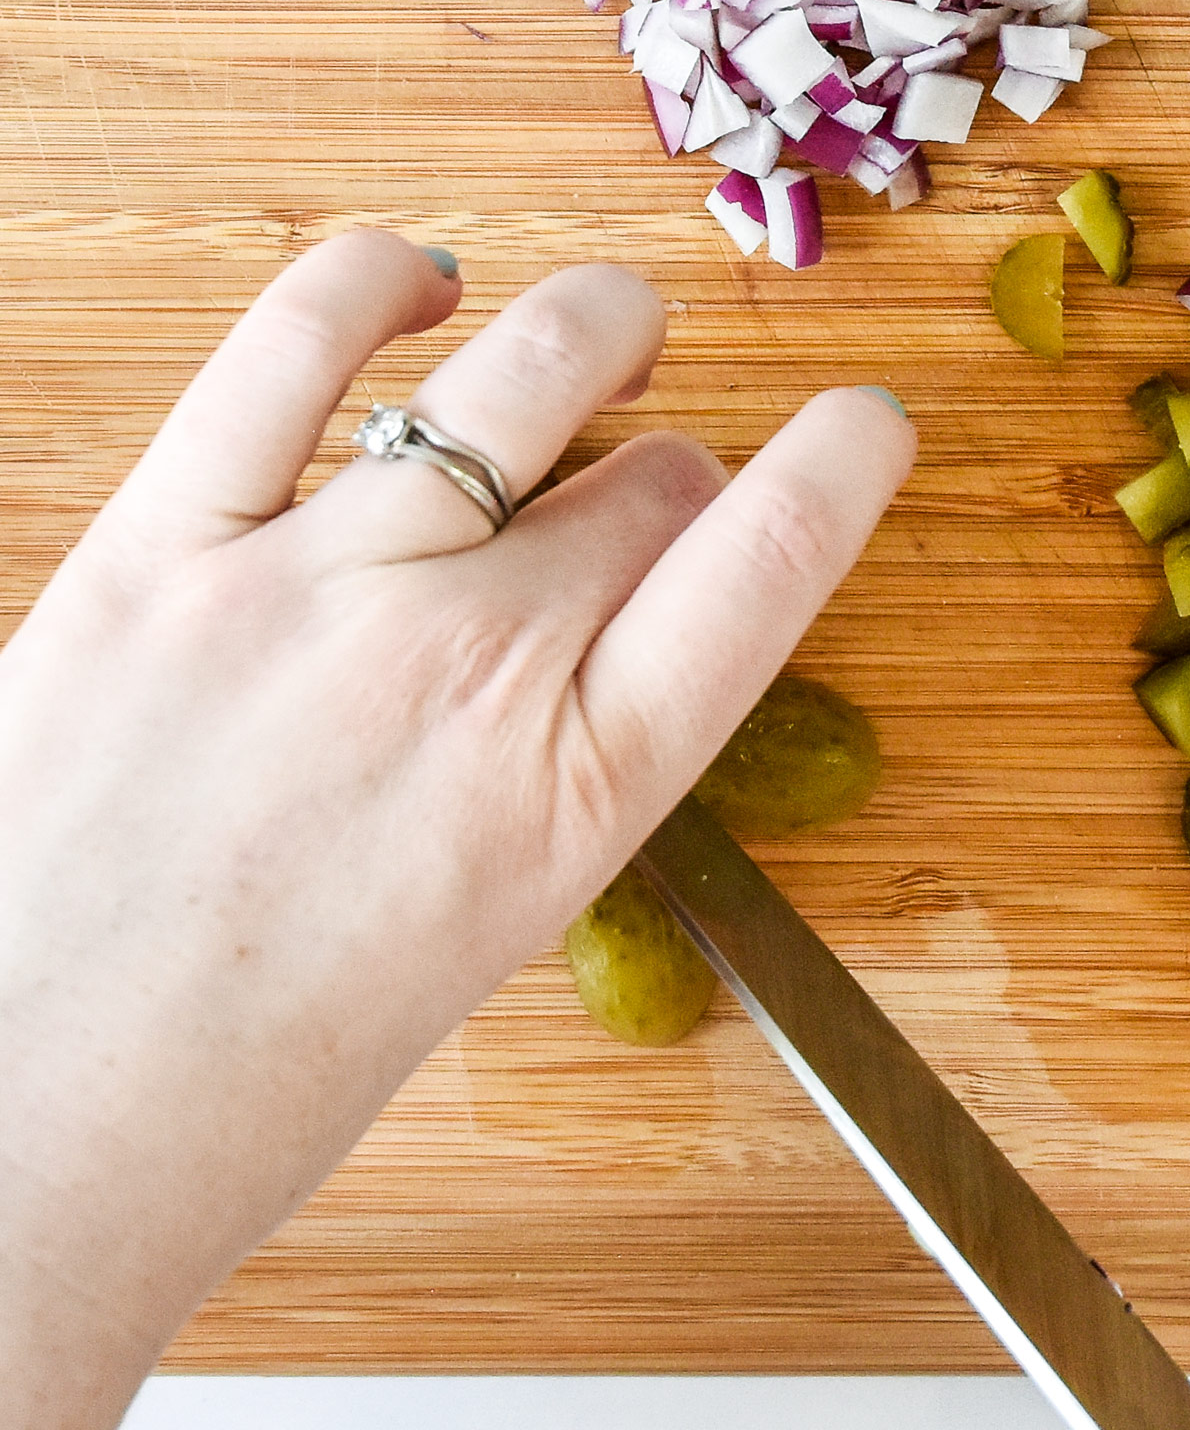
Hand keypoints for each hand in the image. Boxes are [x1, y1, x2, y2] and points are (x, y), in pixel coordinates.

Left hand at [0, 230, 912, 1429]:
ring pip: (525, 371)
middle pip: (651, 480)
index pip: (769, 564)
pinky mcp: (164, 547)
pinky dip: (376, 286)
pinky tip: (413, 285)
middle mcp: (471, 666)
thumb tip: (583, 611)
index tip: (865, 424)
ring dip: (591, 333)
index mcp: (575, 796)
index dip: (841, 466)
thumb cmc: (252, 1082)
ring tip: (600, 330)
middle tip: (649, 476)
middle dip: (673, 465)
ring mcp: (316, 588)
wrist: (34, 1144)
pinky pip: (292, 349)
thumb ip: (553, 761)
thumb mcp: (483, 932)